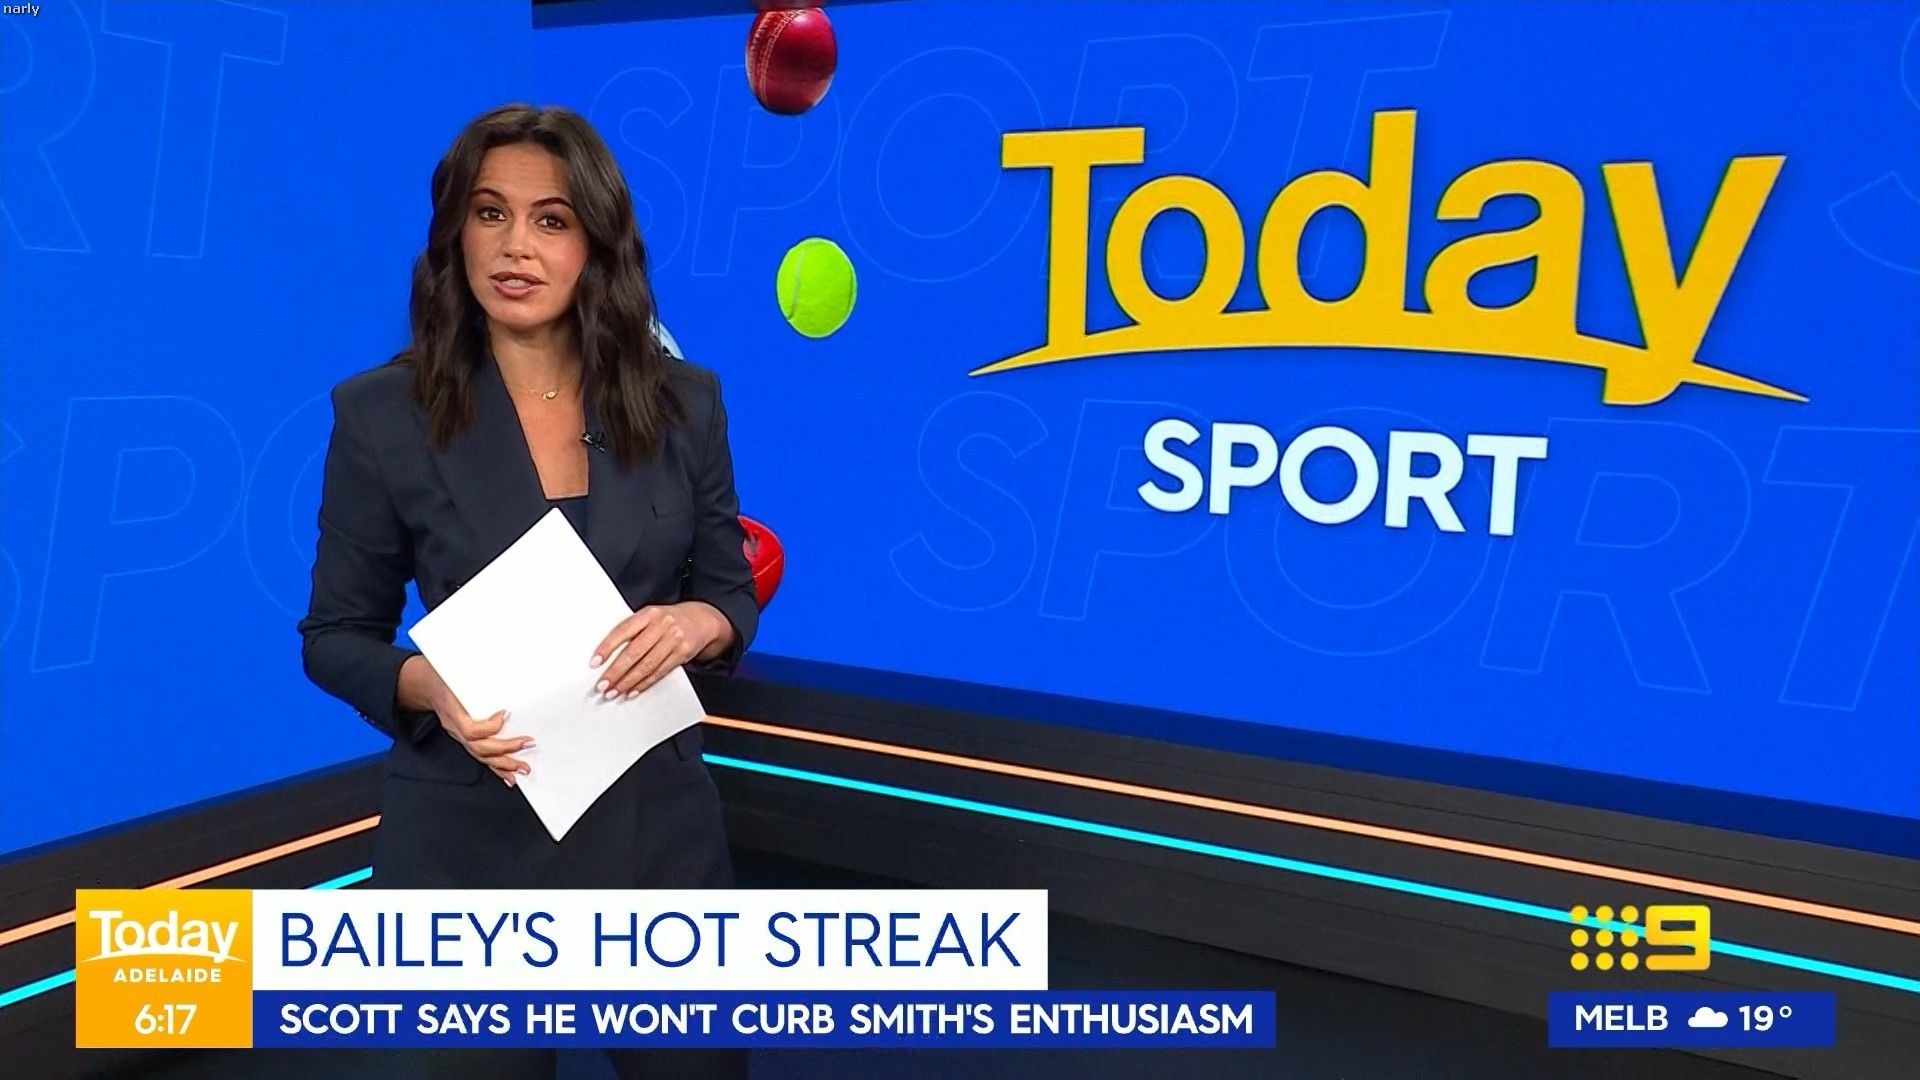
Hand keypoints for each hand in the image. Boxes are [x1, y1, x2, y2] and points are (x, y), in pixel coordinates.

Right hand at [402, 655, 534, 786]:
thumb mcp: (454, 671)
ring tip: (523, 767)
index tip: (505, 713)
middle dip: (506, 748)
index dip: (489, 726)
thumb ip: (474, 673)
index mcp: (452, 711)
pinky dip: (496, 768)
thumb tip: (505, 663)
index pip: (470, 729)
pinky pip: (481, 757)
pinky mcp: (465, 740)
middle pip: (479, 747)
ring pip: (482, 756)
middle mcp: (455, 728)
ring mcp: (459, 736)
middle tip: (527, 743)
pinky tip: (509, 776)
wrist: (426, 685)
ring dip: (504, 764)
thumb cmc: (444, 676)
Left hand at [590, 603, 722, 699]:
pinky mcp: (682, 653)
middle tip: (602, 685)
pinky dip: (644, 684)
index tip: (595, 662)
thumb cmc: (667, 620)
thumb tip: (607, 656)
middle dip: (615, 671)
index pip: (623, 631)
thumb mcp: (650, 617)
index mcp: (648, 614)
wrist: (701, 620)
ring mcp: (674, 639)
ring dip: (628, 682)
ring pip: (646, 665)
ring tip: (614, 692)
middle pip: (634, 652)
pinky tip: (633, 690)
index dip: (607, 647)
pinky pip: (659, 672)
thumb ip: (633, 630)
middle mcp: (661, 625)